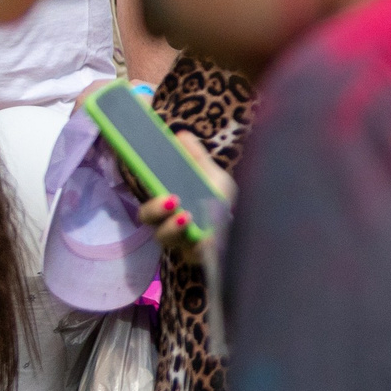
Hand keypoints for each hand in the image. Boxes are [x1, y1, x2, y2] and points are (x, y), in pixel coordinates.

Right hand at [134, 132, 233, 256]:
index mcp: (168, 207)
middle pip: (150, 223)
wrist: (242, 227)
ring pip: (166, 240)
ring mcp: (182, 244)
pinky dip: (200, 246)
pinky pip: (193, 255)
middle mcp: (168, 226)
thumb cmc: (219, 200)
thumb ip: (196, 159)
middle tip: (173, 200)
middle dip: (157, 211)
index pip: (148, 207)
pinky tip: (208, 237)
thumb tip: (180, 133)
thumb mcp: (212, 177)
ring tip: (187, 216)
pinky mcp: (196, 256)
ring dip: (173, 228)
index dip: (150, 201)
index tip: (162, 190)